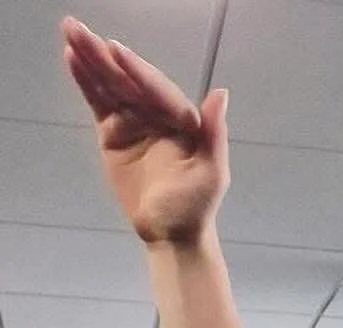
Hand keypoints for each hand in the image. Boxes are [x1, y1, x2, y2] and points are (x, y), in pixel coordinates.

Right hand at [63, 17, 227, 244]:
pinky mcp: (114, 132)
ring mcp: (134, 120)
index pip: (156, 89)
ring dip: (89, 59)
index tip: (114, 50)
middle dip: (104, 54)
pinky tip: (72, 59)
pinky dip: (85, 81)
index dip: (136, 70)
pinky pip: (98, 102)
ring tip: (69, 32)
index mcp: (182, 119)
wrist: (171, 233)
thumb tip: (221, 93)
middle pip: (129, 79)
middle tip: (78, 28)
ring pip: (110, 85)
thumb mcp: (212, 173)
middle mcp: (157, 113)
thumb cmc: (195, 207)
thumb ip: (214, 134)